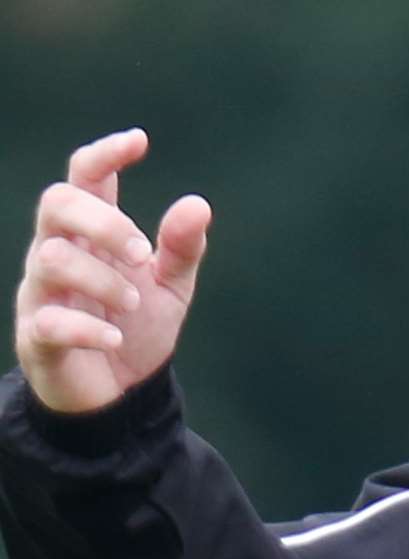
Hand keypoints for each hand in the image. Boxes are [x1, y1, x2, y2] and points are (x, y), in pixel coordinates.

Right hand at [13, 128, 212, 413]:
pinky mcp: (37, 336)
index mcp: (91, 236)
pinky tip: (115, 339)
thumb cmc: (136, 329)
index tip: (138, 141)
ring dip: (102, 278)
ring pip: (51, 258)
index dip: (104, 154)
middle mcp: (58, 254)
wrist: (119, 396)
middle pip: (56, 204)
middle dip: (101, 220)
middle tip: (141, 252)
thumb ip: (181, 248)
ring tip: (134, 303)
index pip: (85, 178)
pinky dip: (86, 328)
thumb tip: (198, 203)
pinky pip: (49, 321)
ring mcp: (42, 293)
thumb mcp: (170, 288)